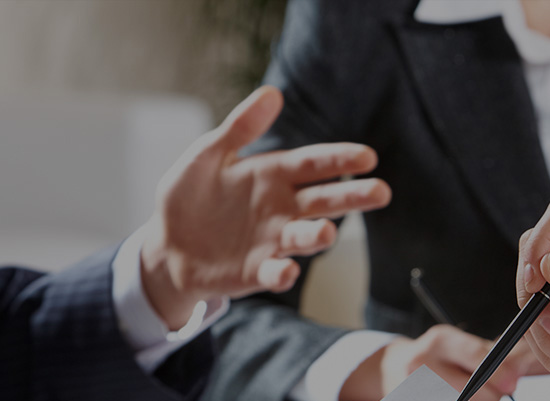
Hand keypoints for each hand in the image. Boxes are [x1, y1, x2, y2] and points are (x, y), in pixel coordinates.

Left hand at [138, 86, 391, 328]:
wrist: (168, 246)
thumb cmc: (190, 196)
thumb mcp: (207, 155)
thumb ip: (239, 128)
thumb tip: (272, 93)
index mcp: (274, 175)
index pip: (314, 164)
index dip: (340, 159)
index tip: (367, 157)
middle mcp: (282, 208)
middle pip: (323, 200)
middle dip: (353, 196)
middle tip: (381, 192)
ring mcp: (273, 240)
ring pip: (304, 237)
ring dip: (317, 236)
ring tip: (326, 233)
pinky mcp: (258, 270)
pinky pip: (275, 271)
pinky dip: (282, 272)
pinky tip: (286, 270)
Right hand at [340, 324, 548, 400]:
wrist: (390, 370)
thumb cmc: (439, 357)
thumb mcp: (459, 346)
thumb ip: (494, 352)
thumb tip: (532, 358)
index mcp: (440, 340)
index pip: (477, 356)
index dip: (499, 371)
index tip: (513, 382)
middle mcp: (421, 361)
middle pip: (471, 389)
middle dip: (490, 394)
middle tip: (497, 392)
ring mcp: (413, 386)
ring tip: (468, 392)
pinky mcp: (408, 400)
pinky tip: (459, 397)